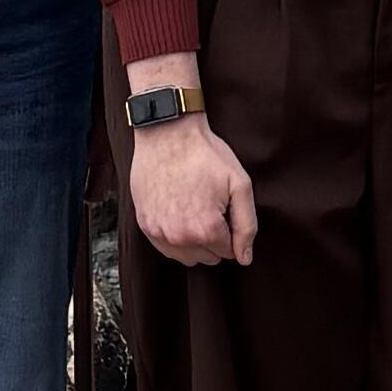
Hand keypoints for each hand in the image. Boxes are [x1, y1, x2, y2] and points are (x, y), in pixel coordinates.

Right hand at [126, 110, 256, 267]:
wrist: (166, 133)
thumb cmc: (205, 155)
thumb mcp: (239, 184)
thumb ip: (246, 225)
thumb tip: (244, 258)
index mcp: (206, 230)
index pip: (229, 252)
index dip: (231, 229)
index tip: (224, 206)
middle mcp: (180, 238)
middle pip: (209, 257)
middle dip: (214, 237)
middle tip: (210, 205)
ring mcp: (159, 233)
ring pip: (187, 256)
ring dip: (195, 241)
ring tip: (194, 208)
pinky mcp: (144, 225)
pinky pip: (166, 248)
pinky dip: (175, 237)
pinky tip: (178, 210)